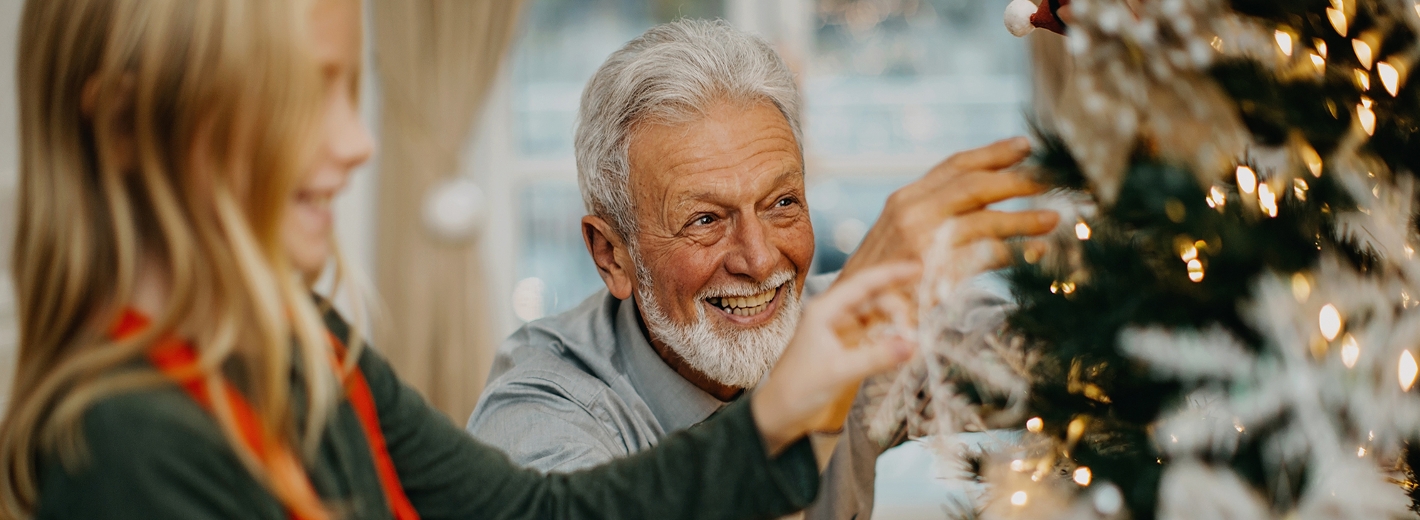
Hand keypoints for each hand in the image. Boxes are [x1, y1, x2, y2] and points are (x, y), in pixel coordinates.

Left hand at [750, 263, 920, 454]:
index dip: (891, 273)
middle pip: (872, 298)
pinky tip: (897, 348)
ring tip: (908, 340)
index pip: (863, 283)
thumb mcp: (839, 372)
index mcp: (824, 310)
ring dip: (892, 323)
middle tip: (912, 331)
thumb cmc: (798, 389)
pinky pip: (870, 333)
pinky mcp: (842, 345)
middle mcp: (831, 314)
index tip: (918, 268)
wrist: (779, 412)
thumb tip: (911, 346)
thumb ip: (875, 358)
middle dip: (896, 309)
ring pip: (873, 315)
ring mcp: (837, 329)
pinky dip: (886, 337)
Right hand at [838, 137, 1060, 280]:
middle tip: (1051, 180)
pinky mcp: (935, 272)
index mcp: (904, 199)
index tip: (1025, 145)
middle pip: (975, 184)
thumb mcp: (898, 237)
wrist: (847, 322)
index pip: (954, 165)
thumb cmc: (879, 283)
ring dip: (1023, 218)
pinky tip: (1030, 254)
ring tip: (1052, 218)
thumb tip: (984, 204)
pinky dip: (1011, 253)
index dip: (992, 153)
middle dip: (1017, 180)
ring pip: (985, 218)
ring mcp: (922, 240)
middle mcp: (911, 212)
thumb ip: (933, 216)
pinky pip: (984, 255)